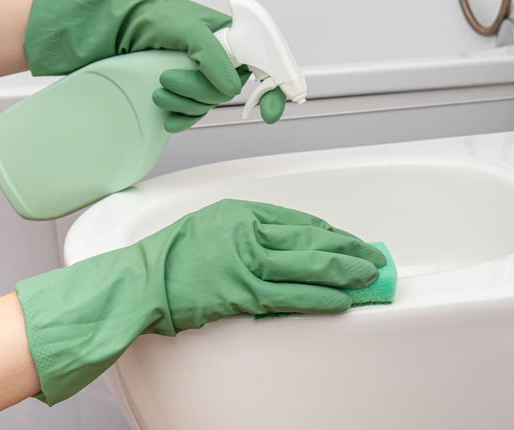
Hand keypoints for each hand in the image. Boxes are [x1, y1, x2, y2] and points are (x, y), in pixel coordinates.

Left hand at [24, 0, 286, 130]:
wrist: (111, 29)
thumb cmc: (149, 15)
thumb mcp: (187, 28)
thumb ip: (214, 55)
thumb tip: (230, 84)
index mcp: (231, 38)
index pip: (265, 65)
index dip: (274, 91)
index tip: (271, 112)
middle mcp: (220, 57)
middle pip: (228, 91)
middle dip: (199, 92)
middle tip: (170, 78)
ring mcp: (201, 76)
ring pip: (208, 105)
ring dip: (183, 102)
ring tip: (158, 89)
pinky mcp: (184, 92)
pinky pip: (193, 115)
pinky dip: (180, 117)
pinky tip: (167, 113)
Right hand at [144, 199, 386, 328]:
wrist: (141, 280)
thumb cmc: (173, 255)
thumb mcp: (213, 225)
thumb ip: (251, 230)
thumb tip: (289, 246)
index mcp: (243, 212)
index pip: (300, 222)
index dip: (331, 234)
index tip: (349, 242)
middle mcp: (249, 232)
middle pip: (312, 240)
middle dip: (348, 249)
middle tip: (373, 257)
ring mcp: (247, 262)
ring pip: (308, 266)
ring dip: (344, 273)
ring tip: (368, 277)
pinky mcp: (242, 293)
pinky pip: (291, 296)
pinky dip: (320, 298)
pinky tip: (341, 300)